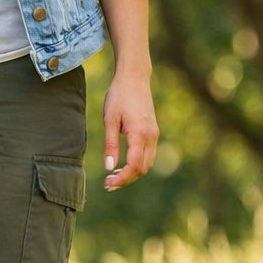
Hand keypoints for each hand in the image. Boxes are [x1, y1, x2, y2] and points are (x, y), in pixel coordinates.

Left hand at [102, 70, 158, 190]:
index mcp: (139, 134)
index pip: (134, 166)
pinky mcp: (153, 132)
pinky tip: (123, 164)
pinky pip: (148, 155)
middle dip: (126, 179)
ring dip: (132, 173)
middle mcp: (151, 137)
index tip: (108, 184)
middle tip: (108, 184)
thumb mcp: (110, 120)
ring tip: (113, 176)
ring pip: (147, 163)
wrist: (134, 78)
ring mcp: (154, 135)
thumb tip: (109, 167)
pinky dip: (137, 164)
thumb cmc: (119, 96)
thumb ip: (110, 145)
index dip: (122, 179)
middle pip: (142, 169)